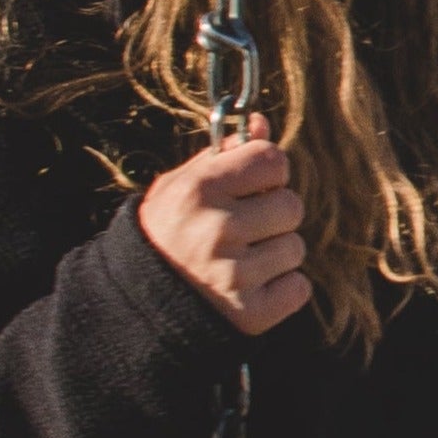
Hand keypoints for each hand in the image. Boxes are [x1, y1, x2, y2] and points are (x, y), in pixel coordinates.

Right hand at [138, 120, 309, 334]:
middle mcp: (216, 230)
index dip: (269, 171)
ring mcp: (234, 274)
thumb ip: (223, 155)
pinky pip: (298, 287)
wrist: (138, 303)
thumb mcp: (181, 186)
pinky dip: (282, 289)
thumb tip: (262, 124)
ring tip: (242, 260)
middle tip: (245, 229)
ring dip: (276, 254)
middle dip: (274, 215)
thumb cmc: (167, 233)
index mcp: (198, 190)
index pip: (272, 160)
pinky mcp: (251, 313)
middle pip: (291, 205)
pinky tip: (250, 287)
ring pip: (295, 248)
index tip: (254, 185)